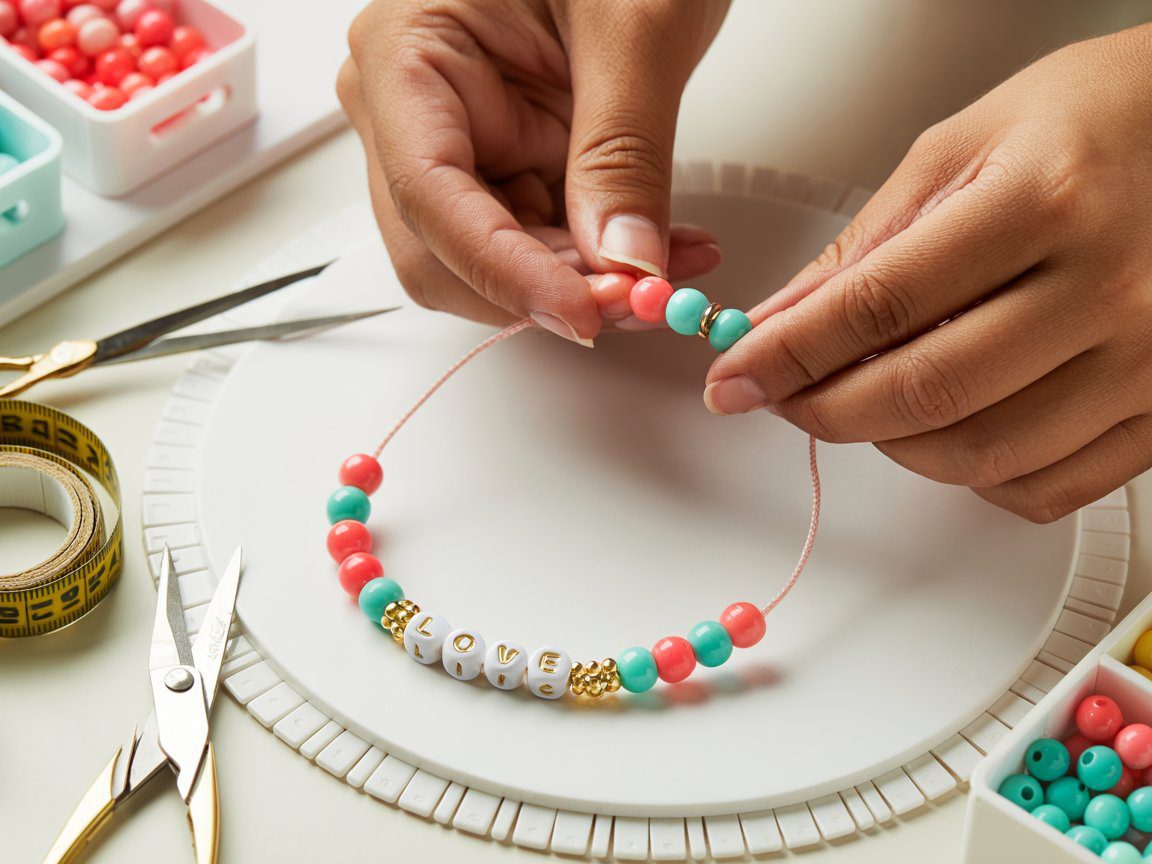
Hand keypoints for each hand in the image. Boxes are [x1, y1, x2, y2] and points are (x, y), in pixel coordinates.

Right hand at [338, 0, 729, 341]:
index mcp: (407, 54)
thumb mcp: (633, 27)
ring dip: (580, 284)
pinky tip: (657, 251)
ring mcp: (456, 140)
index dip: (506, 272)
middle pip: (445, 251)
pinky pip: (536, 242)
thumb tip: (623, 261)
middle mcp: (411, 110)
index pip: (430, 197)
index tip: (585, 312)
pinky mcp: (504, 160)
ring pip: (493, 262)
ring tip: (669, 269)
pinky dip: (596, 261)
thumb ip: (622, 151)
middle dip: (543, 289)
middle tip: (638, 300)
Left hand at [704, 25, 1151, 521]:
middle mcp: (1109, 289)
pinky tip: (946, 428)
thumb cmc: (1090, 122)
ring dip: (891, 444)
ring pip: (981, 456)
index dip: (788, 355)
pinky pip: (1045, 487)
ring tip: (863, 399)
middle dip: (824, 409)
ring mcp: (1149, 361)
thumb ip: (866, 246)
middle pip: (926, 395)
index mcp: (1045, 201)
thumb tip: (781, 324)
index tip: (735, 380)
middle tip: (782, 397)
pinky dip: (970, 475)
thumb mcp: (960, 149)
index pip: (880, 307)